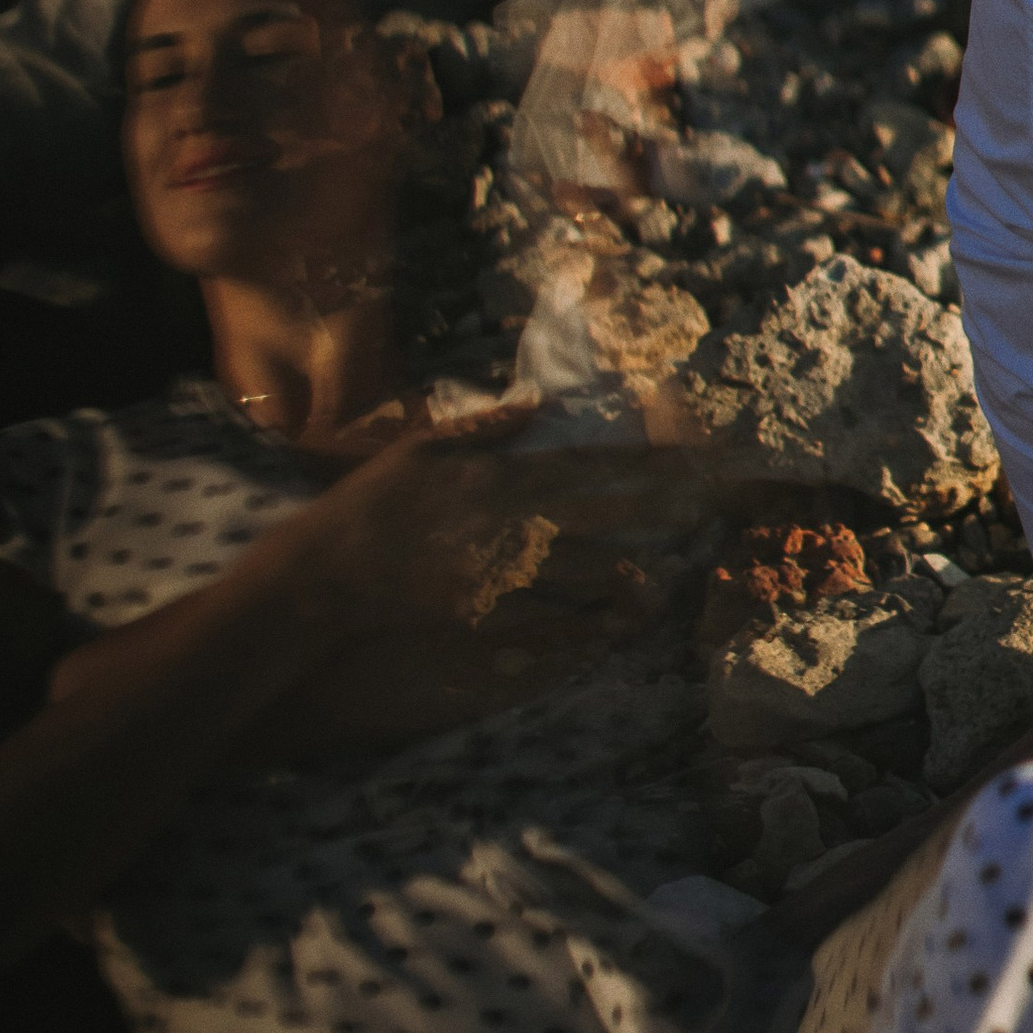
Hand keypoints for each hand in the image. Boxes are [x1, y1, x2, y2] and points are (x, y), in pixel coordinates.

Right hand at [251, 431, 725, 750]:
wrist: (332, 573)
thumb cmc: (372, 503)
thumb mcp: (422, 448)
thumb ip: (484, 429)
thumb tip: (534, 405)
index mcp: (503, 477)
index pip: (589, 464)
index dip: (642, 462)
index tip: (686, 458)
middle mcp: (514, 521)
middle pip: (604, 516)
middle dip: (658, 513)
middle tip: (701, 510)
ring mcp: (506, 572)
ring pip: (589, 572)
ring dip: (631, 573)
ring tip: (659, 577)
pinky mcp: (492, 616)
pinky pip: (555, 623)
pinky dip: (588, 624)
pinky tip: (612, 627)